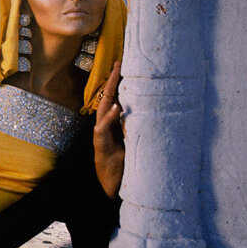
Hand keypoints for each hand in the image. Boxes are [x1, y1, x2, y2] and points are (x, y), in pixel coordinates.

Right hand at [94, 60, 124, 198]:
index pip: (114, 98)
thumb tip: (146, 112)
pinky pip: (103, 128)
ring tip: (115, 76)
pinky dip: (109, 117)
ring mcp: (100, 134)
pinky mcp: (101, 144)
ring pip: (102, 109)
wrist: (110, 185)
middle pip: (106, 97)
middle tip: (119, 62)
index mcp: (111, 123)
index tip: (123, 64)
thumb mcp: (131, 142)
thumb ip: (133, 127)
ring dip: (109, 92)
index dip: (117, 82)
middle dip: (112, 80)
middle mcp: (103, 125)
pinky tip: (116, 107)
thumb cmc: (121, 165)